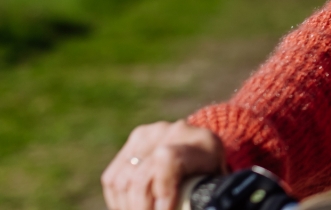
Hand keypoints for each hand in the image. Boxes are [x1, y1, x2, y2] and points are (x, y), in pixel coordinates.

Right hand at [102, 120, 224, 209]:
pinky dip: (117, 200)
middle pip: (141, 175)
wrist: (205, 147)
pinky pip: (112, 177)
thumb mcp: (215, 184)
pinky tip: (129, 207)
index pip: (167, 160)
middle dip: (141, 207)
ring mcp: (152, 132)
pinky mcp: (135, 138)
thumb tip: (197, 207)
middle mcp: (176, 131)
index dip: (160, 190)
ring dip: (126, 206)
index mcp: (202, 143)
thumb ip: (203, 195)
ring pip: (122, 180)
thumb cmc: (211, 175)